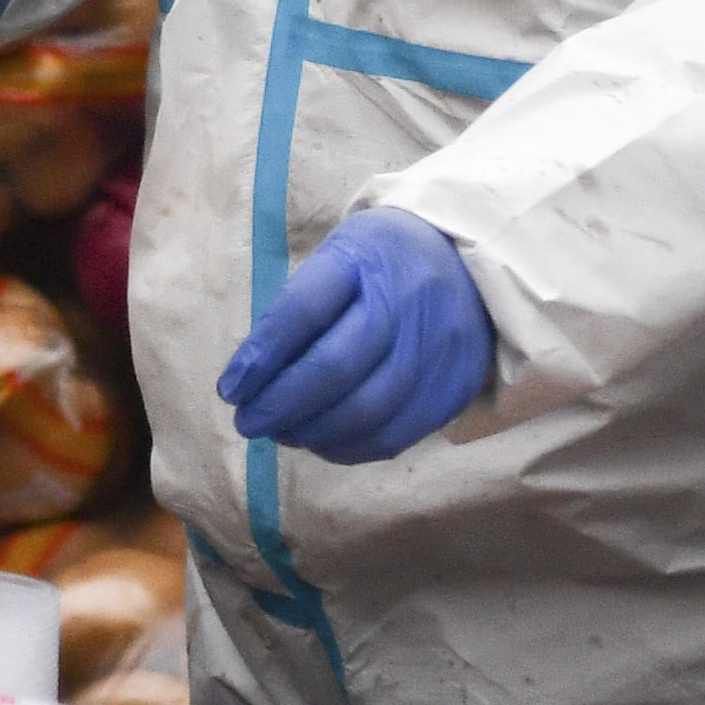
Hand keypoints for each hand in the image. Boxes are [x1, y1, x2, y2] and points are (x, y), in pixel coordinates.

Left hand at [216, 208, 492, 463]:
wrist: (473, 265)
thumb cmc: (385, 263)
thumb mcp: (341, 257)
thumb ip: (300, 308)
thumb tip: (253, 374)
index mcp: (367, 258)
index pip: (304, 309)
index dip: (262, 355)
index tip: (230, 389)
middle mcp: (406, 303)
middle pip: (335, 367)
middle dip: (281, 404)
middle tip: (248, 422)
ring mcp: (436, 350)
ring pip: (365, 411)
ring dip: (311, 432)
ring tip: (281, 433)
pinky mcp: (454, 388)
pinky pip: (394, 435)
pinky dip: (348, 447)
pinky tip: (322, 442)